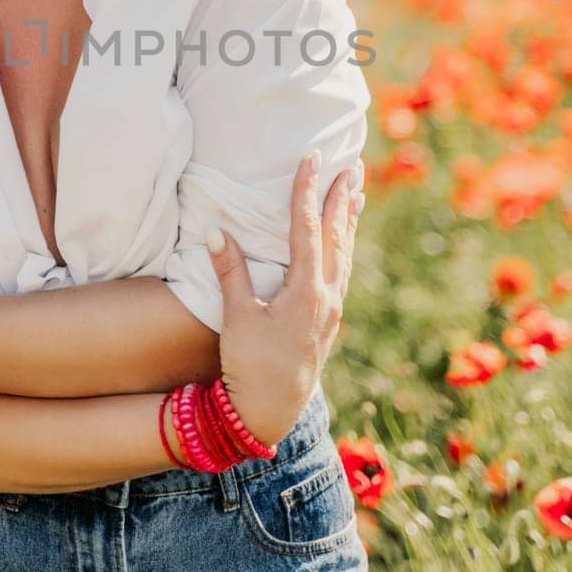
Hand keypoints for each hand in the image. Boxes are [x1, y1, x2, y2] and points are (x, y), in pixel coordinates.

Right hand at [213, 155, 363, 447]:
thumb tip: (215, 230)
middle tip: (353, 166)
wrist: (270, 412)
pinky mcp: (327, 322)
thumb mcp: (237, 318)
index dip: (307, 190)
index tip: (313, 159)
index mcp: (306, 291)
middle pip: (337, 236)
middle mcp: (326, 296)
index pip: (307, 227)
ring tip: (356, 195)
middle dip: (342, 199)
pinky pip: (341, 272)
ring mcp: (331, 310)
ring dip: (348, 221)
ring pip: (344, 254)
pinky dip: (343, 248)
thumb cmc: (251, 365)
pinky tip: (342, 244)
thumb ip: (230, 272)